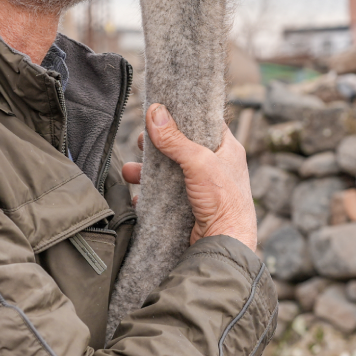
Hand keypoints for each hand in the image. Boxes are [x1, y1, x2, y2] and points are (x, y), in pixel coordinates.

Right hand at [121, 104, 256, 251]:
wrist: (225, 244)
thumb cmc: (224, 200)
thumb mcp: (199, 162)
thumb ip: (175, 139)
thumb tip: (155, 112)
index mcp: (227, 149)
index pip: (204, 123)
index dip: (184, 116)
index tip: (161, 110)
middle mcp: (216, 166)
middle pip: (181, 147)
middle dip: (158, 145)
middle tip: (141, 141)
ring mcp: (203, 187)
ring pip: (170, 172)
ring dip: (147, 172)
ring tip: (129, 172)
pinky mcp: (190, 206)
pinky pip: (165, 196)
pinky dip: (150, 194)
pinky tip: (138, 197)